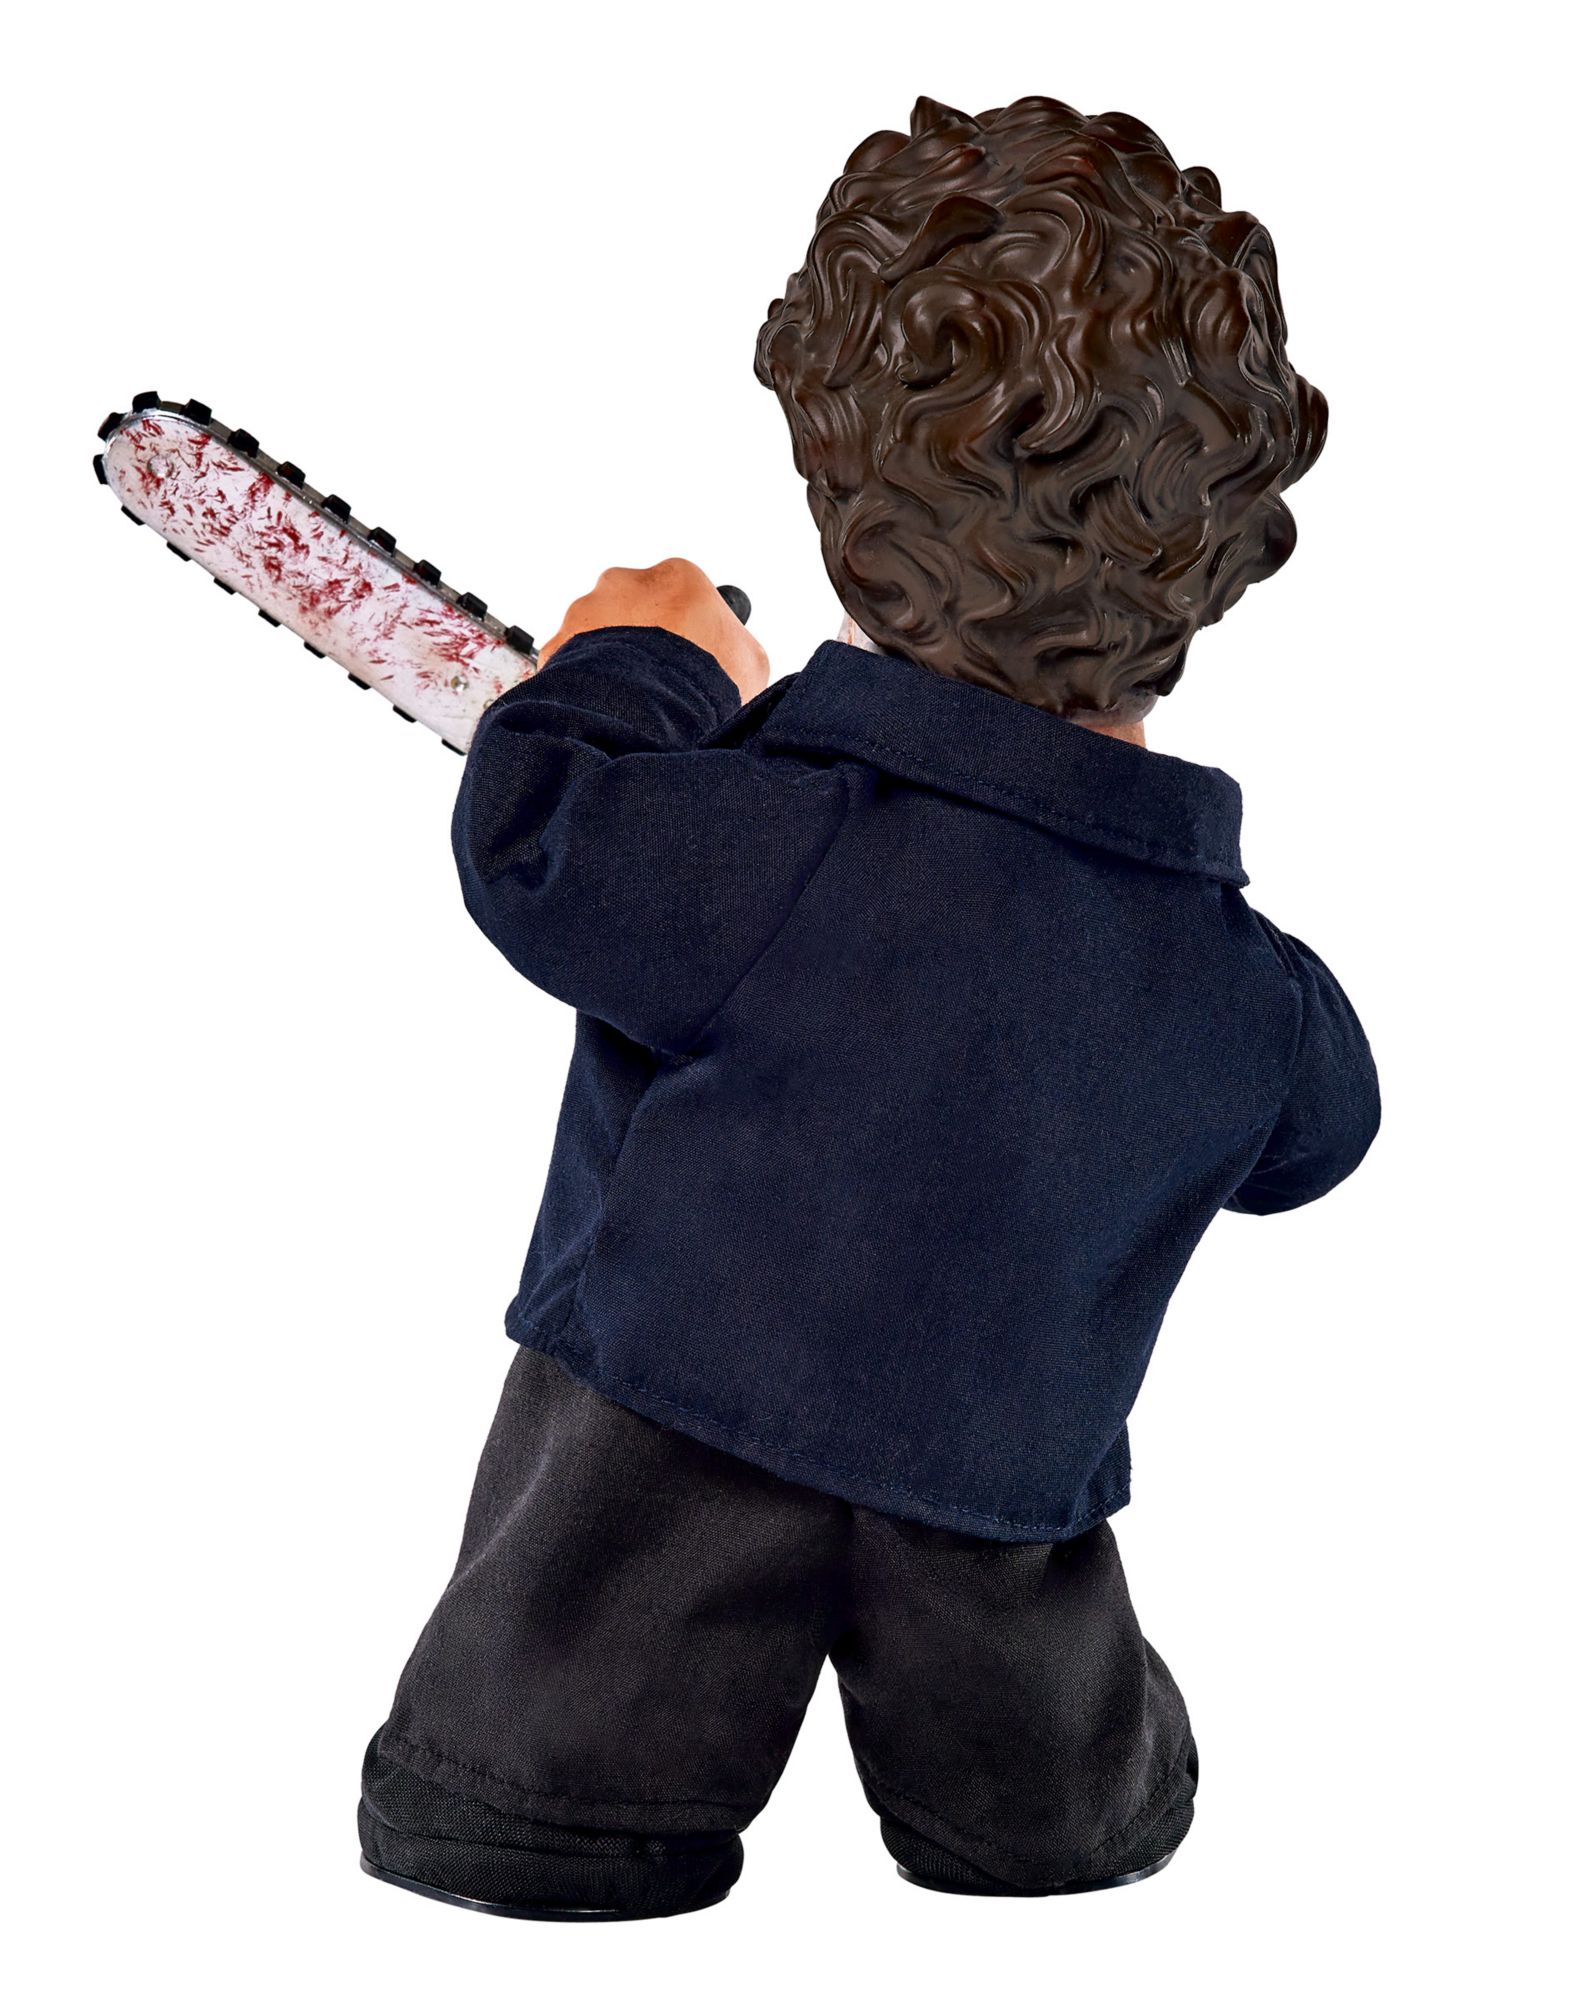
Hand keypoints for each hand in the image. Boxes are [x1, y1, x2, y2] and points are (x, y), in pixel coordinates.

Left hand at [538, 558, 768, 703]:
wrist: (654, 716)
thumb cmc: (705, 684)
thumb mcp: (750, 661)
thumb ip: (733, 645)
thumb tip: (731, 656)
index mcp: (675, 576)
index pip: (678, 593)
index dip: (685, 628)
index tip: (687, 654)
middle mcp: (624, 582)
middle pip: (631, 607)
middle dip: (639, 638)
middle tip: (655, 679)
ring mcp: (585, 612)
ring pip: (595, 633)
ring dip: (608, 660)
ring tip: (629, 699)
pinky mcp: (557, 646)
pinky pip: (568, 662)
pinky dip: (582, 682)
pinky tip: (604, 706)